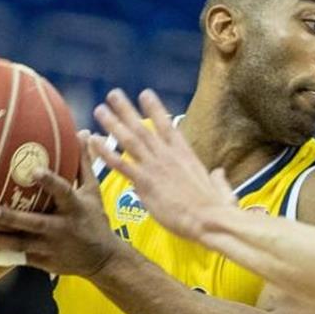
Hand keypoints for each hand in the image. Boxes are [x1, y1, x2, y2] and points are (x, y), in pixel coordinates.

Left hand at [0, 131, 119, 277]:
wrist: (103, 260)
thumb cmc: (94, 220)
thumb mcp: (93, 193)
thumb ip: (83, 164)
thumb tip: (82, 133)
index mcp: (75, 208)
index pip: (64, 192)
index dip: (50, 182)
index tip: (34, 170)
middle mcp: (62, 228)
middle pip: (35, 223)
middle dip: (13, 219)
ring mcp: (51, 247)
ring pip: (20, 244)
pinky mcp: (43, 260)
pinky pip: (16, 258)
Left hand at [89, 88, 236, 240]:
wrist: (210, 219)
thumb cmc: (217, 208)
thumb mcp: (220, 188)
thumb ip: (217, 179)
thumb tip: (218, 174)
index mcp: (186, 154)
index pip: (168, 126)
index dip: (155, 108)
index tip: (145, 94)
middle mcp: (168, 155)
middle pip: (144, 127)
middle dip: (127, 109)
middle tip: (114, 95)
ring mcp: (155, 167)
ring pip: (129, 140)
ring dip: (113, 123)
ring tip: (100, 110)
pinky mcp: (145, 183)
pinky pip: (120, 164)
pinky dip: (105, 151)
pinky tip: (93, 141)